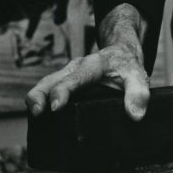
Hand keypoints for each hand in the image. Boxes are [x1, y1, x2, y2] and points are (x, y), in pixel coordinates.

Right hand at [24, 41, 149, 120]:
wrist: (122, 53)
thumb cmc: (128, 65)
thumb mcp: (138, 76)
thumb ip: (138, 93)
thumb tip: (135, 115)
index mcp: (92, 66)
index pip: (75, 79)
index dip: (63, 92)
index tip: (55, 107)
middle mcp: (75, 68)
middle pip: (51, 79)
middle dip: (40, 95)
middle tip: (37, 113)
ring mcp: (67, 75)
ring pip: (45, 83)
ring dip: (36, 98)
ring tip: (34, 117)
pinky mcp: (64, 82)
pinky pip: (48, 89)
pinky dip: (40, 100)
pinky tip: (39, 119)